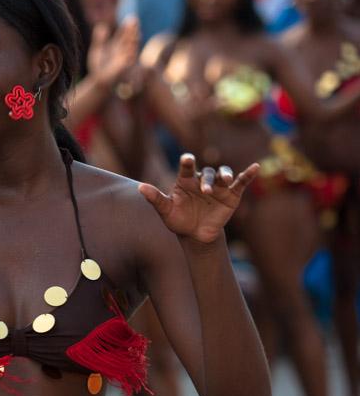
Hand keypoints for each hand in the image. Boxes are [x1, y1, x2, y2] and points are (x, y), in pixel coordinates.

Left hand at [87, 17, 139, 89]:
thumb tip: (101, 26)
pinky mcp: (124, 66)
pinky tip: (132, 43)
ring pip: (131, 46)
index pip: (123, 35)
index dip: (126, 27)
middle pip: (128, 38)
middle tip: (134, 19)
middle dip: (132, 29)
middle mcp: (122, 51)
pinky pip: (129, 57)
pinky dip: (131, 50)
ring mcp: (124, 58)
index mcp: (117, 47)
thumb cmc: (98, 67)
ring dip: (133, 37)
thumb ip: (99, 39)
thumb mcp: (97, 49)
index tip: (129, 18)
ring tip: (135, 28)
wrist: (98, 80)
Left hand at [138, 153, 258, 243]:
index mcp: (186, 181)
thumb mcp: (166, 212)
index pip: (186, 168)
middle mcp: (203, 179)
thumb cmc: (179, 221)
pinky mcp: (232, 194)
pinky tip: (256, 167)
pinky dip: (248, 174)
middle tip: (205, 190)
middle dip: (207, 180)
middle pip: (207, 173)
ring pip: (223, 174)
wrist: (196, 235)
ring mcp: (218, 186)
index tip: (186, 159)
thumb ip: (156, 199)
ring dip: (225, 175)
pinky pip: (241, 182)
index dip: (187, 162)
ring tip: (225, 180)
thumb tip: (140, 187)